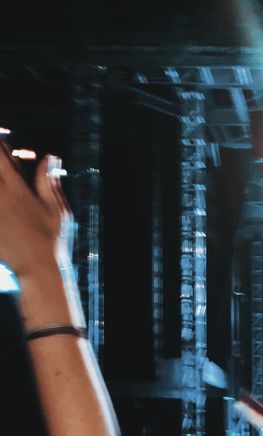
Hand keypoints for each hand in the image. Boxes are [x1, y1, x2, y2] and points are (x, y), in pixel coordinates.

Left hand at [0, 144, 70, 278]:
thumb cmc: (50, 241)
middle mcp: (1, 196)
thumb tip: (49, 157)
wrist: (37, 270)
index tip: (2, 140)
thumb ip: (47, 183)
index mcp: (18, 189)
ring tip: (4, 194)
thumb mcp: (57, 211)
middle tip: (3, 167)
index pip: (1, 154)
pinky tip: (1, 211)